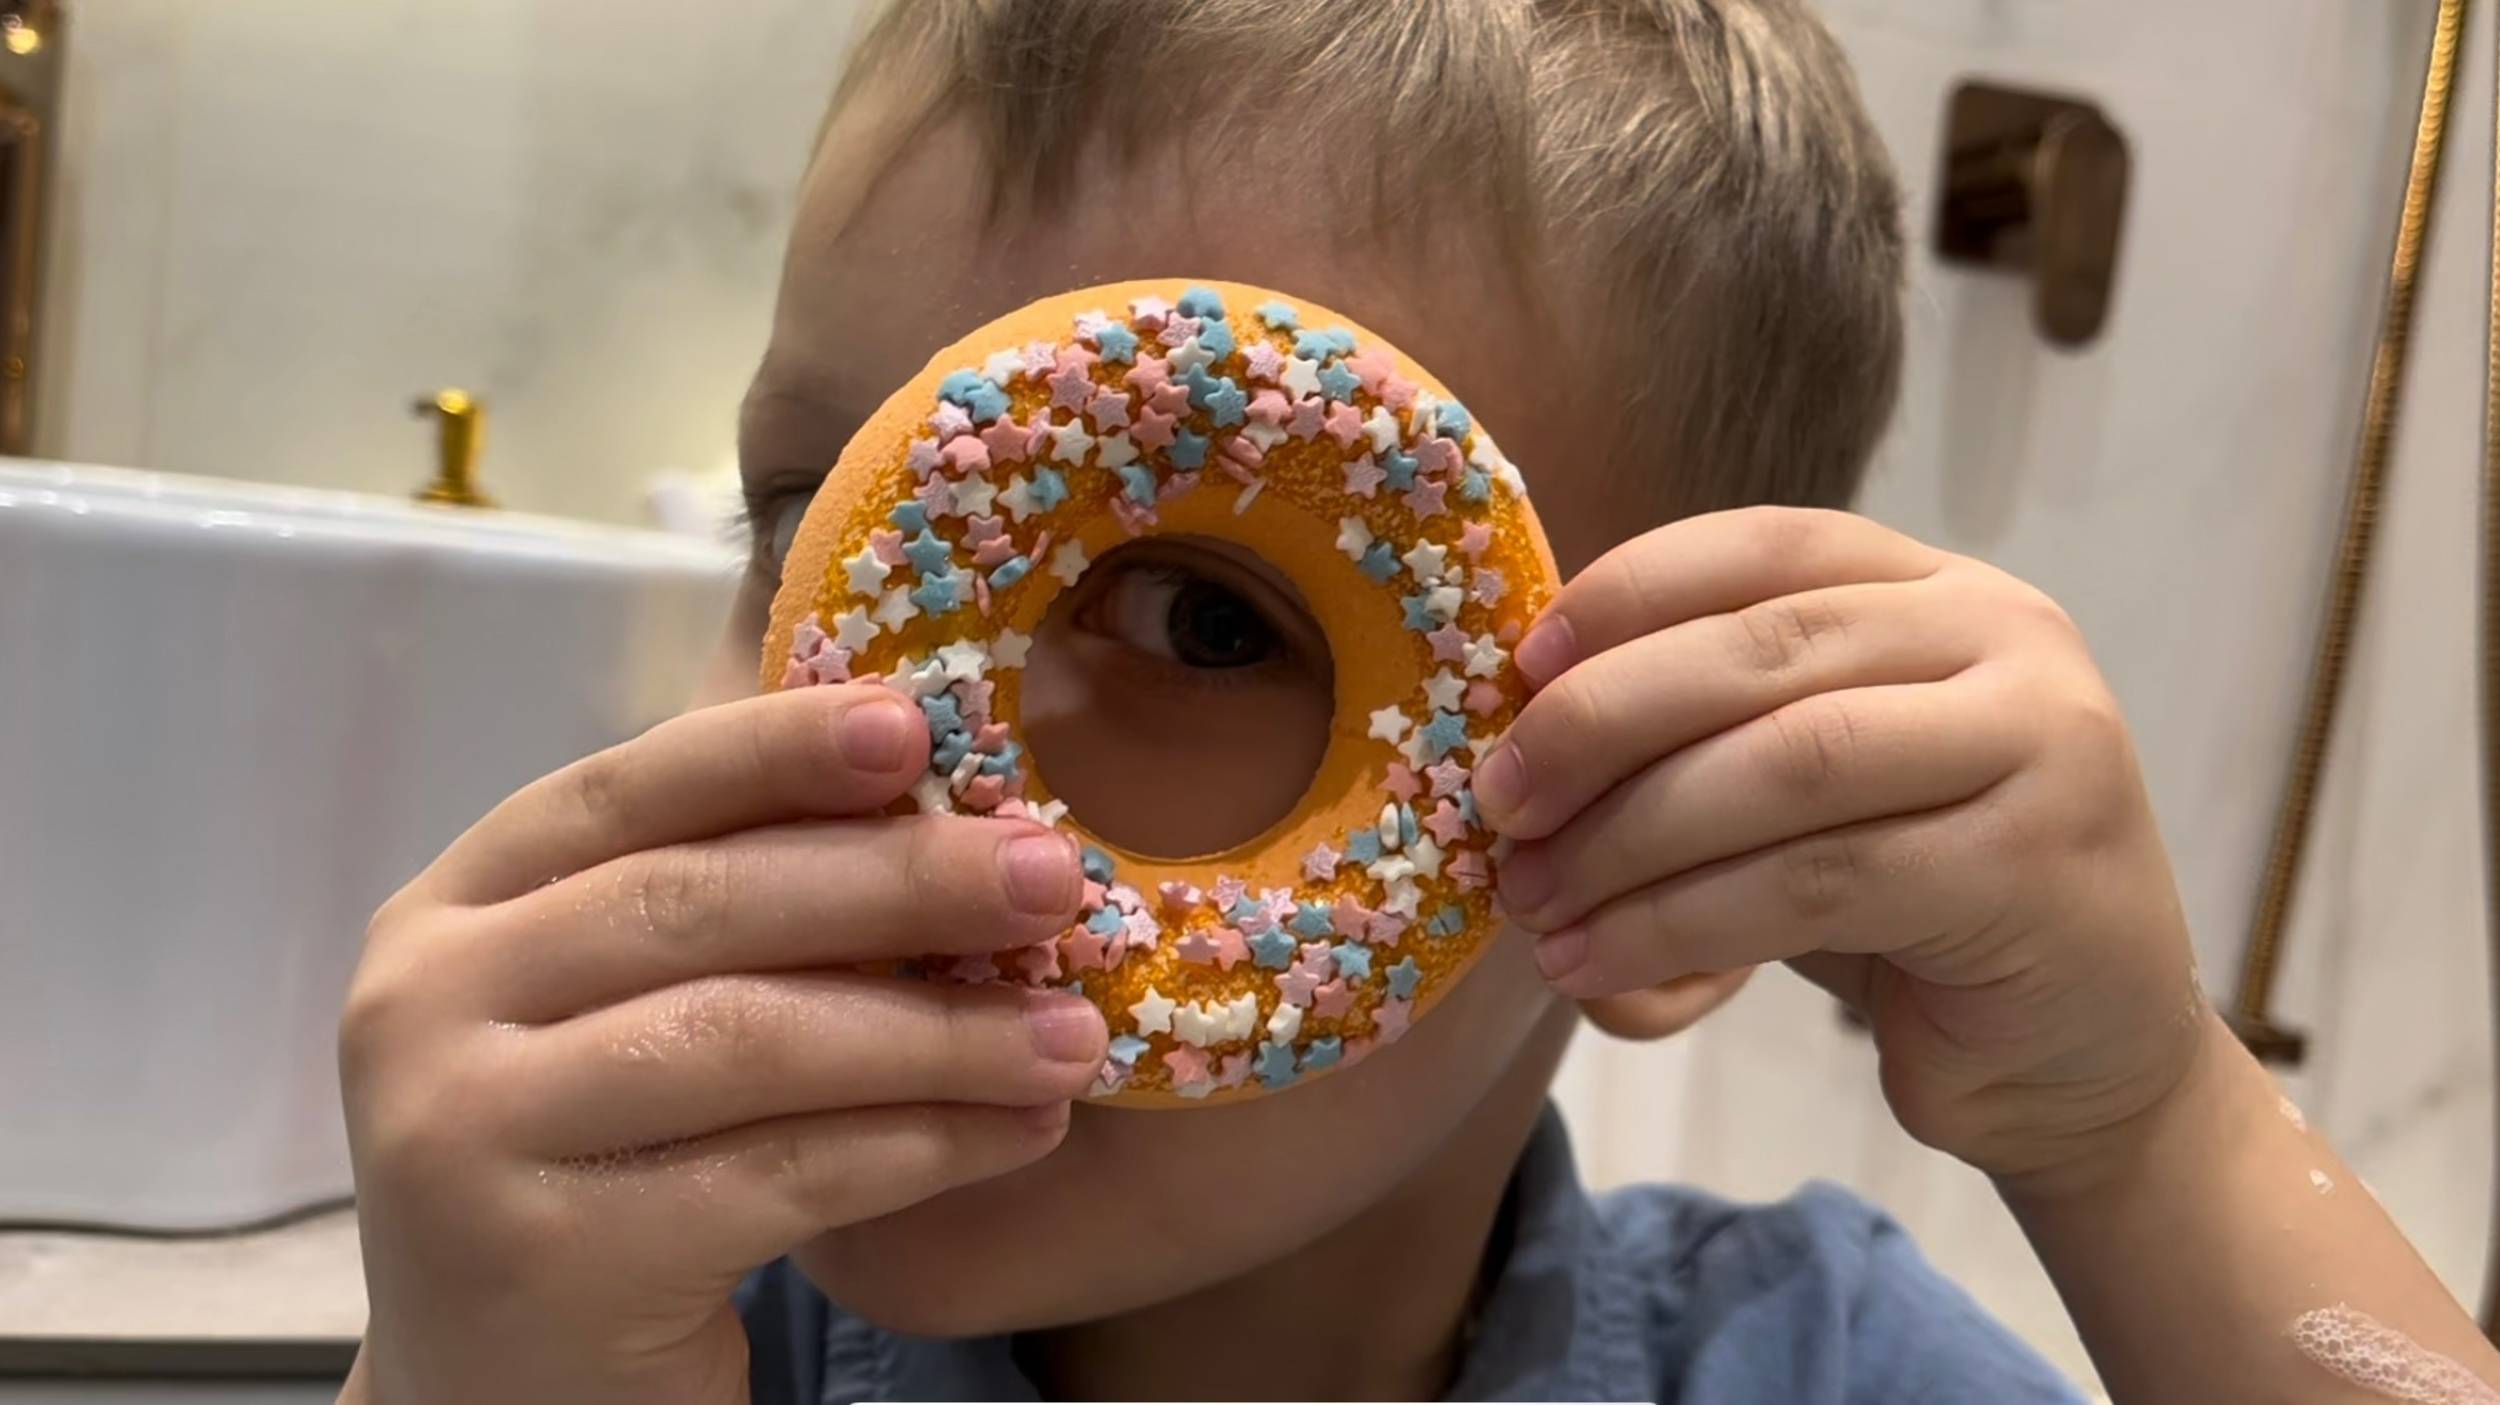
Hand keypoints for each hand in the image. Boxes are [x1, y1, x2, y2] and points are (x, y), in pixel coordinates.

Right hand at [338, 685, 1103, 1404]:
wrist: (505, 1402)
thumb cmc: (599, 1174)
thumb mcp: (621, 1015)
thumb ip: (720, 905)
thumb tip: (937, 793)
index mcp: (452, 910)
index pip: (625, 790)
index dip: (774, 747)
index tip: (920, 724)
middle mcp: (422, 1006)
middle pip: (699, 905)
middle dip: (898, 881)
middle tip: (1051, 878)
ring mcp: (464, 1134)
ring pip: (750, 1038)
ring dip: (939, 1030)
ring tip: (1073, 1033)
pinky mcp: (546, 1260)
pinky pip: (780, 1174)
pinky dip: (921, 1143)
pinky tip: (1019, 1129)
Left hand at [1476, 507, 2203, 1184]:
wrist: (2079, 1056)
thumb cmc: (1911, 912)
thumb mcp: (1794, 804)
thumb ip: (1695, 752)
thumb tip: (1510, 770)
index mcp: (1937, 589)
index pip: (1763, 546)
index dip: (1628, 594)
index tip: (1518, 670)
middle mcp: (2005, 636)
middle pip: (1761, 649)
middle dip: (1601, 725)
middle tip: (1500, 806)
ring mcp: (2038, 743)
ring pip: (1782, 766)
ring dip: (1628, 843)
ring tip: (1536, 908)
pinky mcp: (2034, 866)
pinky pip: (1815, 882)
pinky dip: (1682, 926)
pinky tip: (1604, 969)